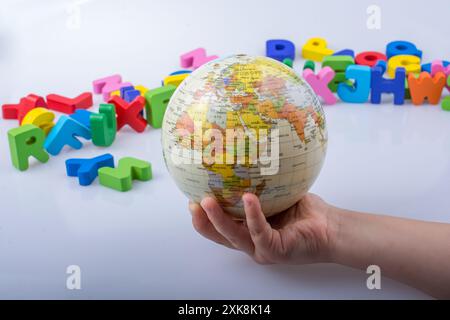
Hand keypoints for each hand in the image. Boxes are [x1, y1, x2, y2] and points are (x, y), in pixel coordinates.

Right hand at [189, 193, 335, 264]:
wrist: (330, 227)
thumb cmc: (304, 212)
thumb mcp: (275, 196)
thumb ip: (258, 186)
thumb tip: (244, 156)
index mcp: (249, 232)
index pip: (221, 227)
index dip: (204, 217)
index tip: (191, 198)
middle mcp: (251, 243)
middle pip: (220, 236)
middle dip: (203, 221)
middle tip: (191, 204)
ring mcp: (261, 249)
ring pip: (233, 236)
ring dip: (218, 219)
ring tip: (207, 202)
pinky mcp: (275, 250)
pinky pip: (259, 231)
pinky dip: (252, 214)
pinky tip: (247, 199)